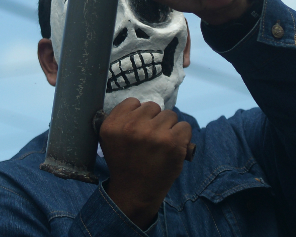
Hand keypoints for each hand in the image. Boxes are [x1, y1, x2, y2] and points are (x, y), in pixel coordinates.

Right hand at [101, 98, 191, 228]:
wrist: (135, 193)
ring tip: (162, 145)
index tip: (138, 129)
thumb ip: (121, 121)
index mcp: (112, 125)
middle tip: (150, 140)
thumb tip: (141, 106)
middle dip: (153, 121)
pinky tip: (174, 148)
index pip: (132, 102)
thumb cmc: (125, 165)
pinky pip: (185, 126)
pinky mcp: (172, 142)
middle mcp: (131, 126)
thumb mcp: (109, 140)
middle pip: (152, 106)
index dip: (138, 115)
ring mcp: (153, 133)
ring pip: (170, 115)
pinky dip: (182, 137)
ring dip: (168, 128)